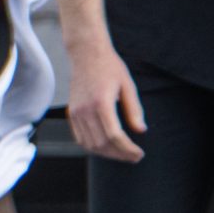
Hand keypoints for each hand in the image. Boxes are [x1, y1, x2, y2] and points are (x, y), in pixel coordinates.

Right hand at [66, 43, 145, 162]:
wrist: (86, 55)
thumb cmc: (109, 67)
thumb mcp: (127, 86)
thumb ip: (134, 109)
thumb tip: (141, 130)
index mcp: (101, 103)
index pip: (114, 135)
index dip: (128, 149)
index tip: (139, 154)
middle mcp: (85, 110)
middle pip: (101, 143)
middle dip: (119, 155)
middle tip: (134, 157)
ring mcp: (76, 112)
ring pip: (89, 144)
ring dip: (106, 153)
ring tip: (122, 154)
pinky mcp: (72, 113)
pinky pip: (80, 137)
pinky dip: (92, 146)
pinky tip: (106, 147)